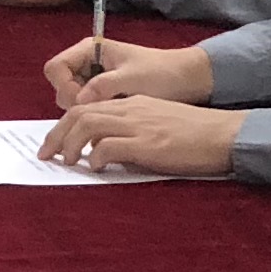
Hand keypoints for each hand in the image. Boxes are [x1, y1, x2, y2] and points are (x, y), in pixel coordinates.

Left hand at [39, 97, 244, 176]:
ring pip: (89, 125)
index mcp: (132, 103)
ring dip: (71, 145)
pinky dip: (95, 157)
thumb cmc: (194, 134)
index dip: (64, 125)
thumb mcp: (157, 123)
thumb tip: (103, 152)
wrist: (223, 134)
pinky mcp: (148, 144)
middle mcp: (131, 109)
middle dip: (57, 135)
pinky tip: (95, 168)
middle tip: (46, 155)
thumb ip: (130, 131)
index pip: (87, 106)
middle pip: (80, 113)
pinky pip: (110, 146)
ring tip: (67, 162)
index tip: (54, 144)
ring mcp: (139, 125)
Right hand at [43, 33, 210, 109]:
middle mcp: (86, 64)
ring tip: (107, 113)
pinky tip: (109, 118)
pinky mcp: (101, 95)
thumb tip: (79, 102)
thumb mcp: (132, 78)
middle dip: (72, 102)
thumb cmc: (162, 72)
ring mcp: (92, 80)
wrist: (185, 80)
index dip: (64, 86)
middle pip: (59, 86)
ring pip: (70, 100)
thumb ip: (103, 86)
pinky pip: (84, 108)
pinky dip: (91, 116)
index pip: (56, 68)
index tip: (82, 101)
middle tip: (97, 110)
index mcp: (90, 50)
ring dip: (82, 111)